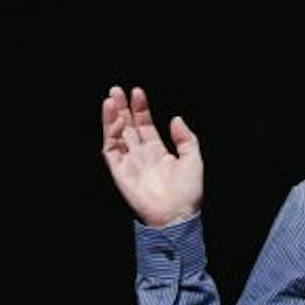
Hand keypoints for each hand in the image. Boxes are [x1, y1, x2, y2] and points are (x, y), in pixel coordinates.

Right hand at [101, 85, 203, 227]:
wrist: (176, 215)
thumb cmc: (187, 192)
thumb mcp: (193, 159)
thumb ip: (186, 138)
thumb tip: (176, 118)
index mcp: (158, 151)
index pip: (145, 124)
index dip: (140, 108)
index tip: (137, 92)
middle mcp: (141, 154)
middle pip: (128, 126)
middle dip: (122, 107)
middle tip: (117, 89)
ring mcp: (129, 162)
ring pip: (117, 135)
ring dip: (113, 117)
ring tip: (111, 97)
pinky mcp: (120, 172)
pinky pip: (111, 150)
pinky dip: (111, 134)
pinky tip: (115, 119)